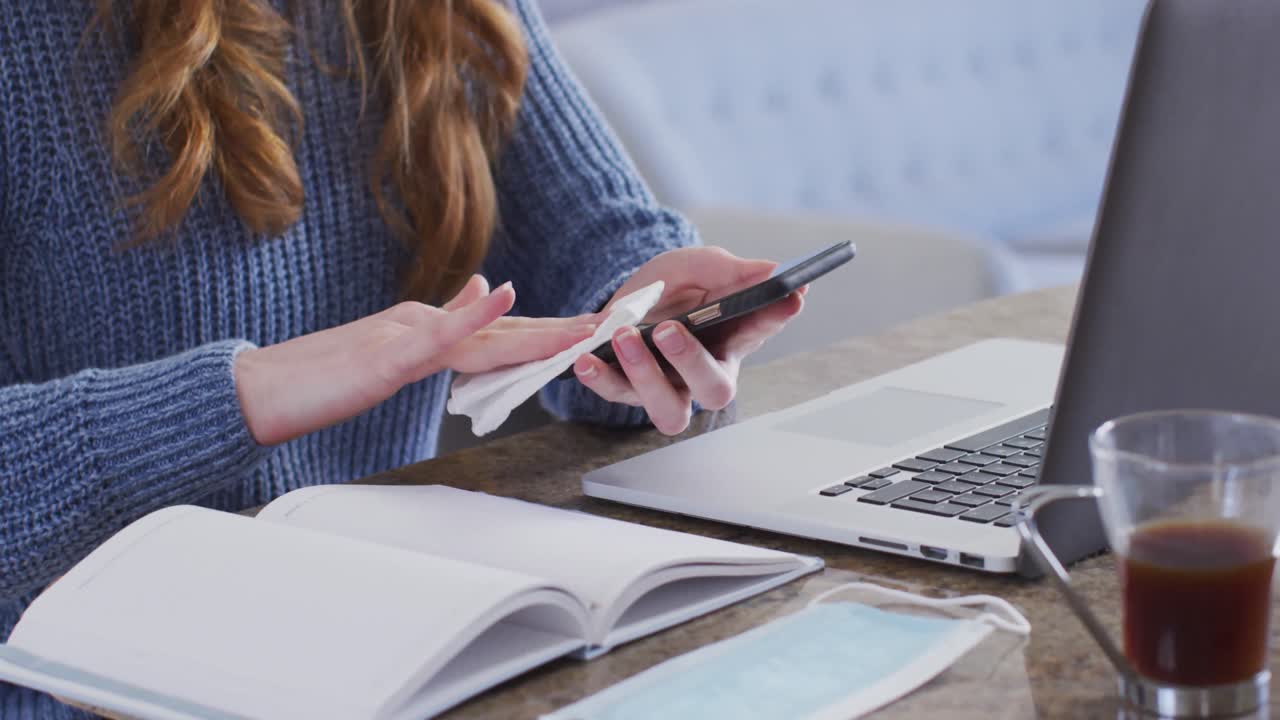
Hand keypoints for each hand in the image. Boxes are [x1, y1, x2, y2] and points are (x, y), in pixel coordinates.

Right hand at [235, 275, 594, 445]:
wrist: (263, 390)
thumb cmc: (318, 380)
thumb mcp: (384, 356)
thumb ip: (431, 334)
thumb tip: (478, 296)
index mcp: (425, 330)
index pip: (498, 334)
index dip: (546, 334)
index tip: (590, 332)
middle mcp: (422, 323)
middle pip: (505, 330)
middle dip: (561, 331)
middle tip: (612, 324)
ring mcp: (405, 335)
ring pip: (485, 332)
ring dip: (540, 327)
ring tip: (586, 324)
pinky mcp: (385, 353)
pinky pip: (436, 333)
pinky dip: (472, 313)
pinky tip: (504, 298)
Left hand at [572, 247, 805, 434]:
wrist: (625, 298)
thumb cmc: (672, 287)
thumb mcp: (698, 266)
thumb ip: (730, 271)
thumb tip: (773, 271)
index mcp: (734, 338)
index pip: (763, 327)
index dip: (777, 316)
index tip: (790, 295)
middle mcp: (705, 372)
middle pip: (715, 389)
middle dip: (691, 362)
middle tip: (669, 330)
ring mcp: (667, 388)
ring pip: (668, 409)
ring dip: (644, 374)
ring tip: (623, 336)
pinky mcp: (629, 390)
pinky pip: (616, 395)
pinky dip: (600, 378)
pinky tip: (586, 358)